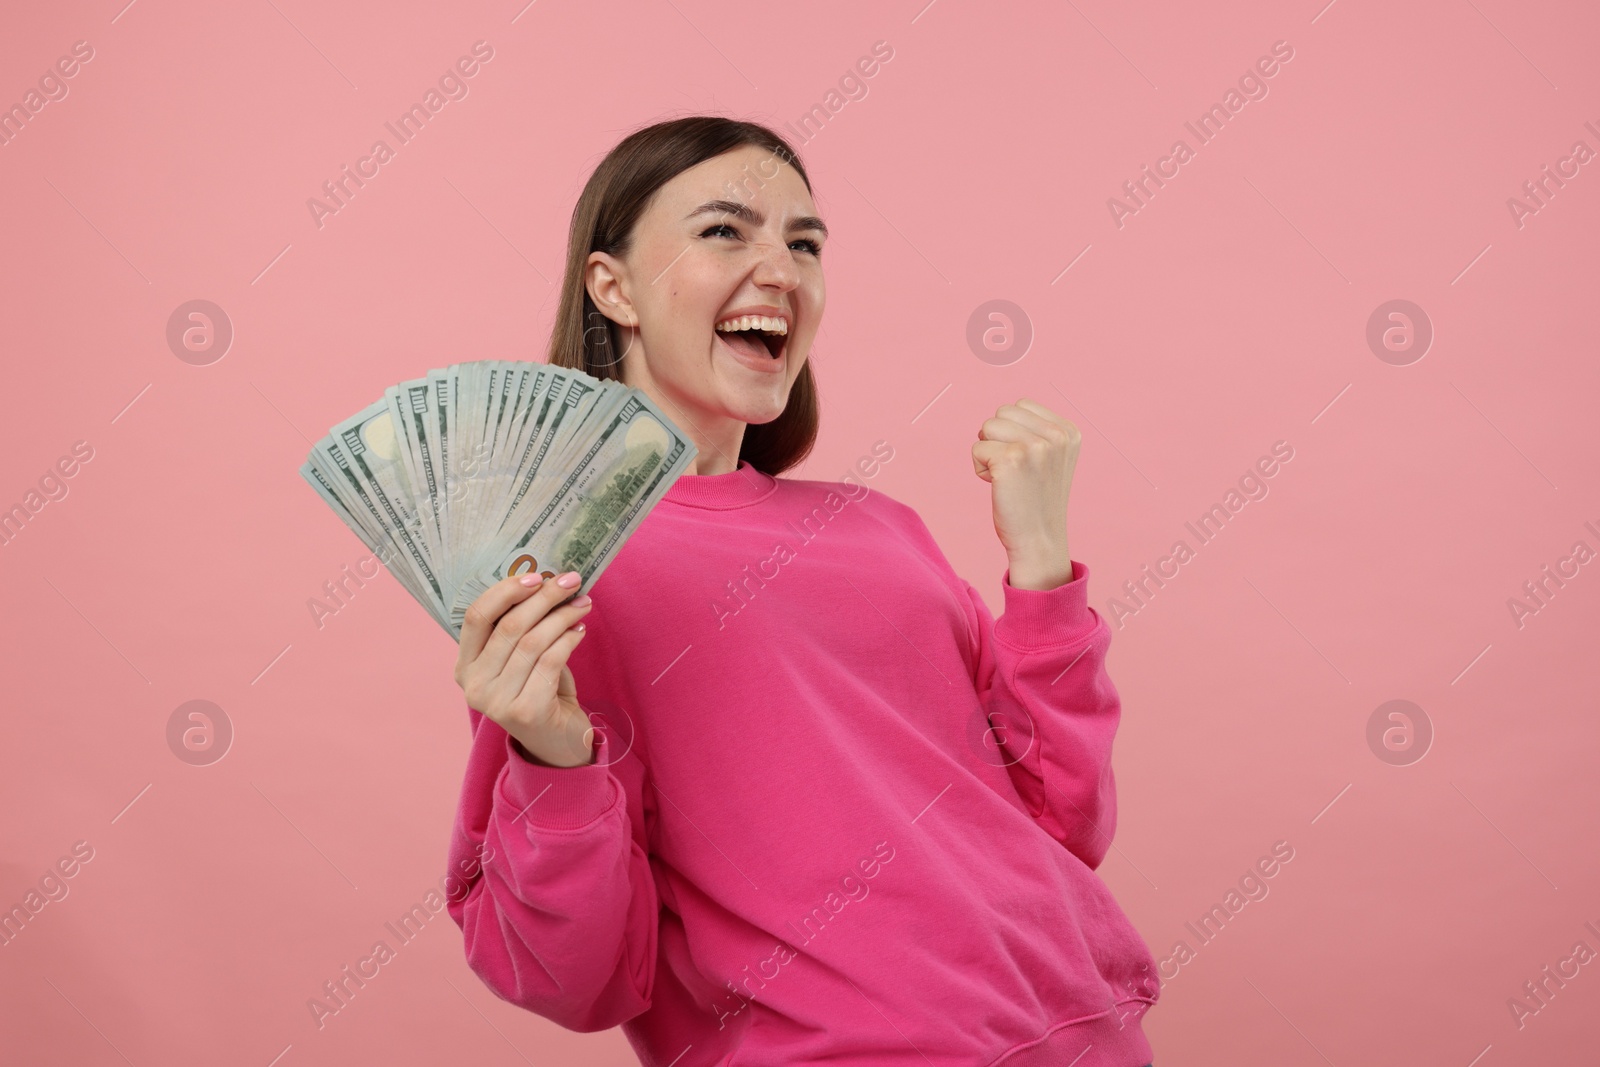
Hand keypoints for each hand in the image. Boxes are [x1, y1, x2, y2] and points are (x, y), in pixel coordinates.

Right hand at [454, 571, 596, 766]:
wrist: (558, 743)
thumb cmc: (540, 692)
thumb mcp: (521, 659)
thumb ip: (521, 629)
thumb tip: (546, 582)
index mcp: (464, 667)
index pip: (476, 617)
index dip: (505, 592)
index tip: (536, 576)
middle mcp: (473, 686)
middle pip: (509, 626)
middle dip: (544, 598)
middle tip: (571, 581)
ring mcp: (496, 702)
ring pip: (533, 642)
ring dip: (562, 616)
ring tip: (583, 604)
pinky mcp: (525, 712)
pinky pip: (550, 661)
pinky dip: (568, 639)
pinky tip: (580, 630)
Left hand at [972, 398, 1080, 590]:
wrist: (1039, 541)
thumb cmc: (1037, 501)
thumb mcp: (1052, 458)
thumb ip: (1038, 431)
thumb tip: (1002, 414)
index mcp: (1069, 432)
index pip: (1021, 405)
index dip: (1013, 433)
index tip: (1027, 462)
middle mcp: (1056, 435)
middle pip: (1002, 413)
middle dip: (998, 439)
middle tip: (1014, 471)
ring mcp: (1034, 446)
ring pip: (987, 427)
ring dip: (988, 452)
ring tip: (1007, 478)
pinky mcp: (1010, 459)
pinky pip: (977, 448)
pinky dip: (980, 468)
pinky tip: (998, 486)